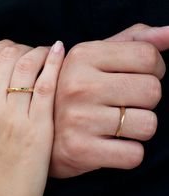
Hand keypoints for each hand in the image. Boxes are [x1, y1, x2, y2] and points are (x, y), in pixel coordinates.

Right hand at [0, 40, 64, 195]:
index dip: (4, 47)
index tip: (16, 51)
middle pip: (8, 56)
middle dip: (23, 47)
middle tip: (34, 53)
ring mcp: (13, 115)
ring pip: (27, 65)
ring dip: (39, 52)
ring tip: (48, 53)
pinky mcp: (37, 127)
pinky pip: (45, 85)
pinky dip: (53, 63)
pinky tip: (59, 51)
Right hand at [50, 24, 167, 177]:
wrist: (43, 129)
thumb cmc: (74, 91)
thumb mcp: (95, 59)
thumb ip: (134, 41)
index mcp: (82, 57)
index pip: (148, 57)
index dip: (153, 69)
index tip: (136, 78)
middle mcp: (78, 85)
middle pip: (152, 91)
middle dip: (144, 100)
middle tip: (121, 103)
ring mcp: (78, 119)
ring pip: (148, 125)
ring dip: (137, 127)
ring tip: (113, 123)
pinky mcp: (81, 150)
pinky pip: (134, 154)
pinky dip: (128, 151)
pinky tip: (109, 144)